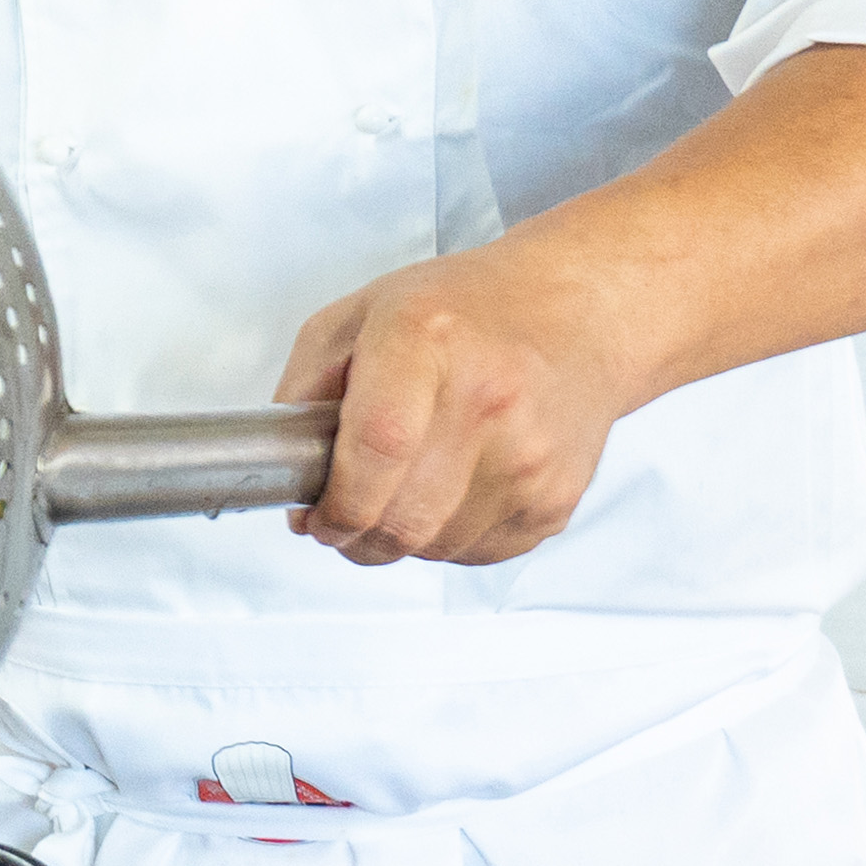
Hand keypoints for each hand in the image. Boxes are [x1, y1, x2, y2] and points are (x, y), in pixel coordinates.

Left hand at [273, 239, 645, 569]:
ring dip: (402, 537)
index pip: (376, 450)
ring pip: (436, 548)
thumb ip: (304, 388)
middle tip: (344, 515)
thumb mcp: (360, 315)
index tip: (317, 517)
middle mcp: (489, 399)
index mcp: (427, 339)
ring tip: (404, 487)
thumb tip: (286, 476)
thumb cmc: (466, 311)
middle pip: (403, 519)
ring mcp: (532, 457)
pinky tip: (453, 487)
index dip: (336, 505)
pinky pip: (477, 553)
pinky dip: (448, 537)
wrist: (579, 315)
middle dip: (356, 534)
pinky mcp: (557, 500)